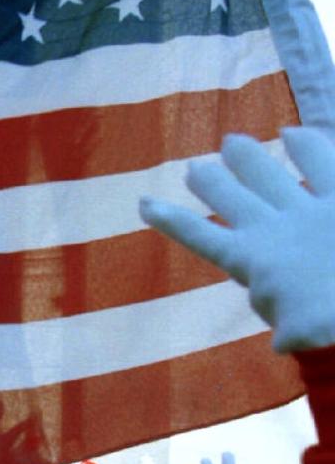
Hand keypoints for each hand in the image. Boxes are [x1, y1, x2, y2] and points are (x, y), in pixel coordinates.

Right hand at [140, 128, 334, 351]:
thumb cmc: (326, 332)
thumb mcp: (294, 332)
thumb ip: (281, 315)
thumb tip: (280, 330)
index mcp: (250, 262)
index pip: (202, 236)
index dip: (173, 220)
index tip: (146, 203)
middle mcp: (271, 227)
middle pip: (232, 197)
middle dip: (212, 182)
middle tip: (196, 168)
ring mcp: (307, 208)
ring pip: (268, 174)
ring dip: (248, 157)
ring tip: (232, 141)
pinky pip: (324, 161)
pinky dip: (308, 144)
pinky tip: (296, 131)